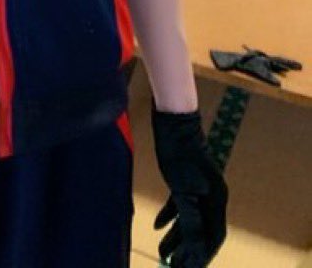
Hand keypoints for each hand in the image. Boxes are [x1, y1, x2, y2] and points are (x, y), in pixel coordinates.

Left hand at [152, 104, 228, 267]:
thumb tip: (195, 250)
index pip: (213, 237)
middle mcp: (211, 196)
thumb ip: (190, 221)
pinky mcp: (184, 179)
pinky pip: (179, 205)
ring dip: (177, 237)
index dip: (202, 255)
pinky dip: (169, 216)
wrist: (173, 122)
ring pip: (189, 219)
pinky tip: (156, 226)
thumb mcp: (183, 190)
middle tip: (174, 267)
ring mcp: (199, 187)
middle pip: (201, 230)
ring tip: (163, 253)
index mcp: (216, 200)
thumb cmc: (179, 154)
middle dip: (188, 251)